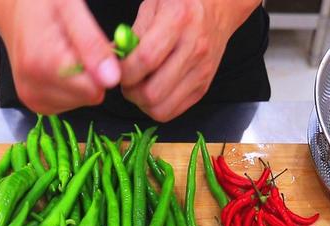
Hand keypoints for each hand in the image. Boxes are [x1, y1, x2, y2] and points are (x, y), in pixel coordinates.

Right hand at [0, 0, 120, 113]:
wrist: (13, 10)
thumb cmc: (41, 3)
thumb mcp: (71, 9)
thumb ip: (93, 45)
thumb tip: (112, 79)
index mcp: (42, 64)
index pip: (94, 88)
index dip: (102, 68)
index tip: (93, 48)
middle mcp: (33, 88)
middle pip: (89, 97)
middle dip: (92, 75)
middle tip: (78, 48)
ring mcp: (32, 99)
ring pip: (81, 102)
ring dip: (82, 81)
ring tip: (67, 55)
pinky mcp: (35, 104)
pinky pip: (70, 104)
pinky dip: (71, 88)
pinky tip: (60, 68)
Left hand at [120, 0, 258, 121]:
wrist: (219, 8)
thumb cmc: (181, 3)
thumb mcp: (152, 6)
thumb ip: (132, 34)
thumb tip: (110, 59)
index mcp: (178, 20)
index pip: (145, 59)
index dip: (124, 72)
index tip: (116, 69)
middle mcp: (194, 48)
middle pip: (152, 92)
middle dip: (130, 92)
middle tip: (126, 81)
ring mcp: (202, 71)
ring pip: (162, 108)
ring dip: (142, 103)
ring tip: (139, 86)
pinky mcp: (203, 87)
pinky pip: (174, 111)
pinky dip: (157, 106)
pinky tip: (153, 90)